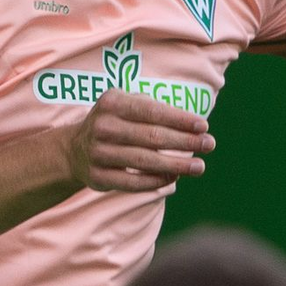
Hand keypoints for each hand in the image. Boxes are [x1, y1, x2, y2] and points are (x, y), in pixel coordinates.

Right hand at [67, 89, 213, 192]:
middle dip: (184, 141)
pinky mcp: (97, 177)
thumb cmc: (115, 122)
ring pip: (145, 161)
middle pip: (152, 137)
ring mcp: (98, 153)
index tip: (203, 125)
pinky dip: (156, 181)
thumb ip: (154, 110)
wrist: (75, 149)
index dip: (179, 119)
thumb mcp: (126, 105)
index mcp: (112, 102)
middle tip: (209, 145)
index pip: (152, 111)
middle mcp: (103, 126)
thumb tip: (192, 126)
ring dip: (176, 165)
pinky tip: (174, 179)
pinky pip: (133, 183)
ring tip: (199, 167)